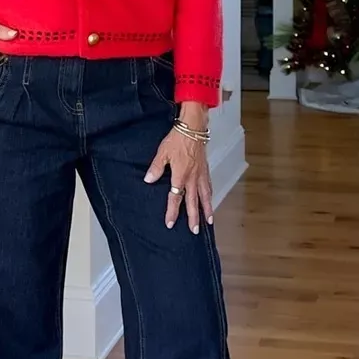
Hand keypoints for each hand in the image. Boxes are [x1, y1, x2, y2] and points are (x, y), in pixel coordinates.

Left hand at [143, 104, 212, 233]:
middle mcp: (193, 178)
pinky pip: (209, 186)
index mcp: (181, 176)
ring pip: (205, 196)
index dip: (173, 212)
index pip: (176, 198)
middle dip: (194, 217)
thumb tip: (148, 179)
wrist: (193, 128)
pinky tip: (210, 200)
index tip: (171, 223)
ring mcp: (201, 174)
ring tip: (209, 221)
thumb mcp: (162, 152)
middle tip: (194, 230)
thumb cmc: (178, 138)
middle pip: (193, 202)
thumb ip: (156, 168)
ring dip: (207, 209)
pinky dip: (210, 195)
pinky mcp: (205, 169)